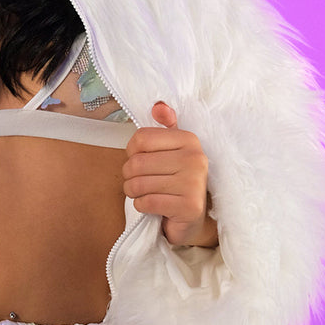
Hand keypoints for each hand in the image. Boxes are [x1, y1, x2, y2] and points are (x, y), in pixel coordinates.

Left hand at [123, 102, 217, 247]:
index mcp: (189, 140)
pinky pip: (147, 202)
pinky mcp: (189, 207)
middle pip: (137, 163)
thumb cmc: (174, 182)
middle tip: (138, 183)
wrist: (191, 219)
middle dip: (129, 177)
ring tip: (143, 194)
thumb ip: (164, 127)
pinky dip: (142, 206)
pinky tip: (152, 206)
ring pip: (139, 184)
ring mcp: (194, 183)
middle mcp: (195, 158)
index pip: (141, 138)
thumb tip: (159, 106)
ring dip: (133, 193)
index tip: (141, 162)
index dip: (131, 153)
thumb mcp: (170, 152)